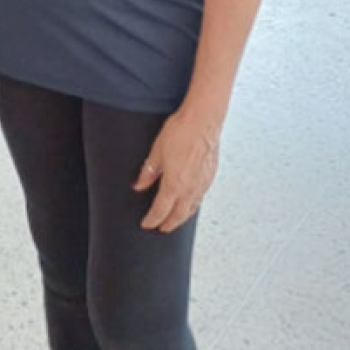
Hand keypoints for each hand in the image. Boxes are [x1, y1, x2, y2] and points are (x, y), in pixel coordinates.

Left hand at [133, 109, 219, 232]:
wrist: (203, 120)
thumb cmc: (180, 132)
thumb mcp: (157, 151)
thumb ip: (148, 172)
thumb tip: (139, 185)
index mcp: (174, 184)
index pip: (161, 210)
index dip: (152, 219)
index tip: (146, 224)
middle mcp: (190, 188)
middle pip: (178, 215)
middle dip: (168, 224)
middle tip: (161, 228)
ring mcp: (203, 183)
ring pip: (192, 208)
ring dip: (182, 217)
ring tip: (175, 220)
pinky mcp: (210, 176)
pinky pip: (201, 197)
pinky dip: (193, 205)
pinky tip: (190, 202)